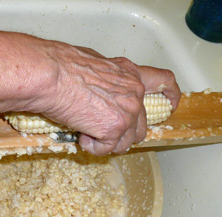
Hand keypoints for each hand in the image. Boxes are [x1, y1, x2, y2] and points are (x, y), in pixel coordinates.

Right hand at [38, 44, 180, 154]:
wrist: (51, 75)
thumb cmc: (62, 65)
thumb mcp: (92, 63)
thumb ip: (106, 78)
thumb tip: (98, 87)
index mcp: (130, 73)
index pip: (163, 82)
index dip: (170, 96)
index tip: (170, 105)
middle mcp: (134, 93)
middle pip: (141, 126)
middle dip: (123, 133)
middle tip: (102, 130)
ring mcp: (127, 113)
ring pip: (125, 142)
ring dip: (106, 142)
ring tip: (85, 131)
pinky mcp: (114, 129)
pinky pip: (106, 149)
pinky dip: (92, 146)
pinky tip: (80, 135)